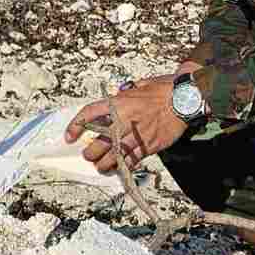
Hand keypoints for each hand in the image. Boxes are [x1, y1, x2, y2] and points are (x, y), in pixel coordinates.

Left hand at [65, 76, 189, 173]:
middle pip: (99, 141)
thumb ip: (125, 93)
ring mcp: (138, 134)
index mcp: (120, 103)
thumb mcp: (139, 85)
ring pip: (115, 156)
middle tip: (88, 155)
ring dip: (104, 163)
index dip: (76, 126)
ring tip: (101, 166)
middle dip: (90, 152)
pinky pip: (133, 160)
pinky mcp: (150, 145)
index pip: (90, 113)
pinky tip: (120, 169)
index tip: (69, 136)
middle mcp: (126, 120)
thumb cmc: (164, 89)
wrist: (185, 98)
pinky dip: (125, 166)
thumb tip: (117, 97)